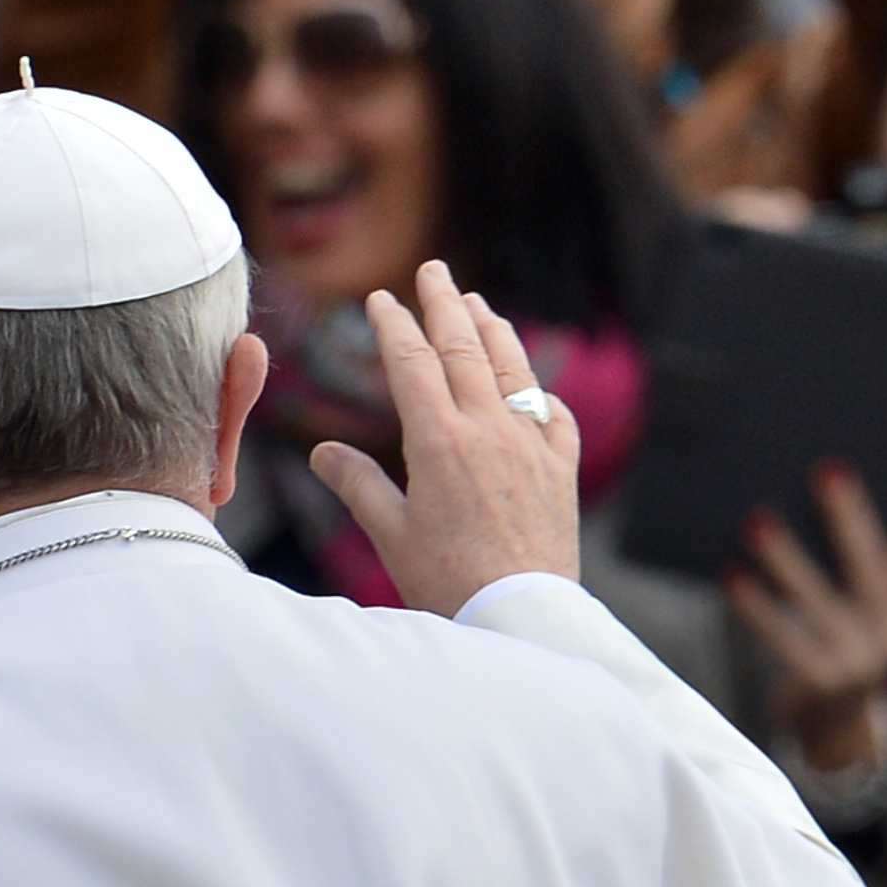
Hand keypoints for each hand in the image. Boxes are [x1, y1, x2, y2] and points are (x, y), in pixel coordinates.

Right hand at [309, 263, 582, 616]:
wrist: (521, 616)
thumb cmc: (450, 584)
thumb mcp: (392, 536)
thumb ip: (359, 486)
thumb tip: (323, 452)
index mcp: (439, 442)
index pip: (412, 364)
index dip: (394, 326)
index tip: (381, 298)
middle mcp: (489, 431)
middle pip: (464, 348)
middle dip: (445, 303)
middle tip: (434, 270)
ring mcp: (531, 446)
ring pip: (513, 370)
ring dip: (494, 330)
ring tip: (479, 304)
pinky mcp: (562, 470)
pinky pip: (554, 417)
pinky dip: (541, 395)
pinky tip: (533, 389)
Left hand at [727, 459, 886, 777]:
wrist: (839, 727)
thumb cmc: (848, 641)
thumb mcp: (870, 607)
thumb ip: (864, 563)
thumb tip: (824, 487)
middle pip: (873, 569)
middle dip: (851, 518)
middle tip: (828, 469)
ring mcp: (862, 661)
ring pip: (823, 603)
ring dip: (789, 560)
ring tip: (757, 520)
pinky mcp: (822, 682)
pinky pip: (786, 640)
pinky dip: (758, 609)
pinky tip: (733, 575)